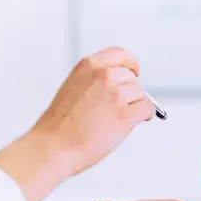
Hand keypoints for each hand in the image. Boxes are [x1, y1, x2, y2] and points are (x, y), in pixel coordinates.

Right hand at [30, 47, 155, 174]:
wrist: (55, 146)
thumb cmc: (59, 124)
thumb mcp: (73, 87)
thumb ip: (95, 80)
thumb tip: (119, 84)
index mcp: (88, 65)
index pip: (121, 54)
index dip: (130, 64)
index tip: (134, 71)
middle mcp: (103, 76)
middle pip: (132, 77)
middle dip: (129, 91)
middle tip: (120, 105)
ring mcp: (115, 94)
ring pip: (140, 93)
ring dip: (135, 105)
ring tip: (118, 118)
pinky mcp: (124, 115)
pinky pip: (146, 109)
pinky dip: (144, 116)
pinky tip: (133, 121)